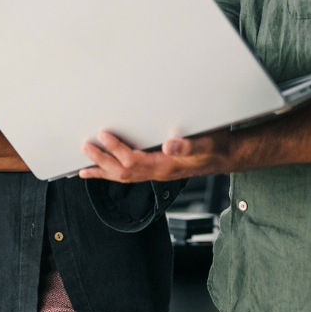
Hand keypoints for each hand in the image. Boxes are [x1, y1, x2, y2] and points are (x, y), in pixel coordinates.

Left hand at [78, 130, 231, 182]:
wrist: (226, 156)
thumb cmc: (216, 147)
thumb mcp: (206, 142)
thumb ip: (189, 145)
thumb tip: (170, 145)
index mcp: (166, 165)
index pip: (134, 160)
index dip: (117, 148)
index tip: (103, 135)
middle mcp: (158, 172)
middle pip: (123, 172)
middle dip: (102, 161)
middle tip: (84, 148)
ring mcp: (157, 173)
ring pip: (124, 176)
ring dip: (104, 170)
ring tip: (84, 168)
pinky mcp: (158, 170)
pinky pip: (131, 176)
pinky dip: (114, 173)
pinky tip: (107, 170)